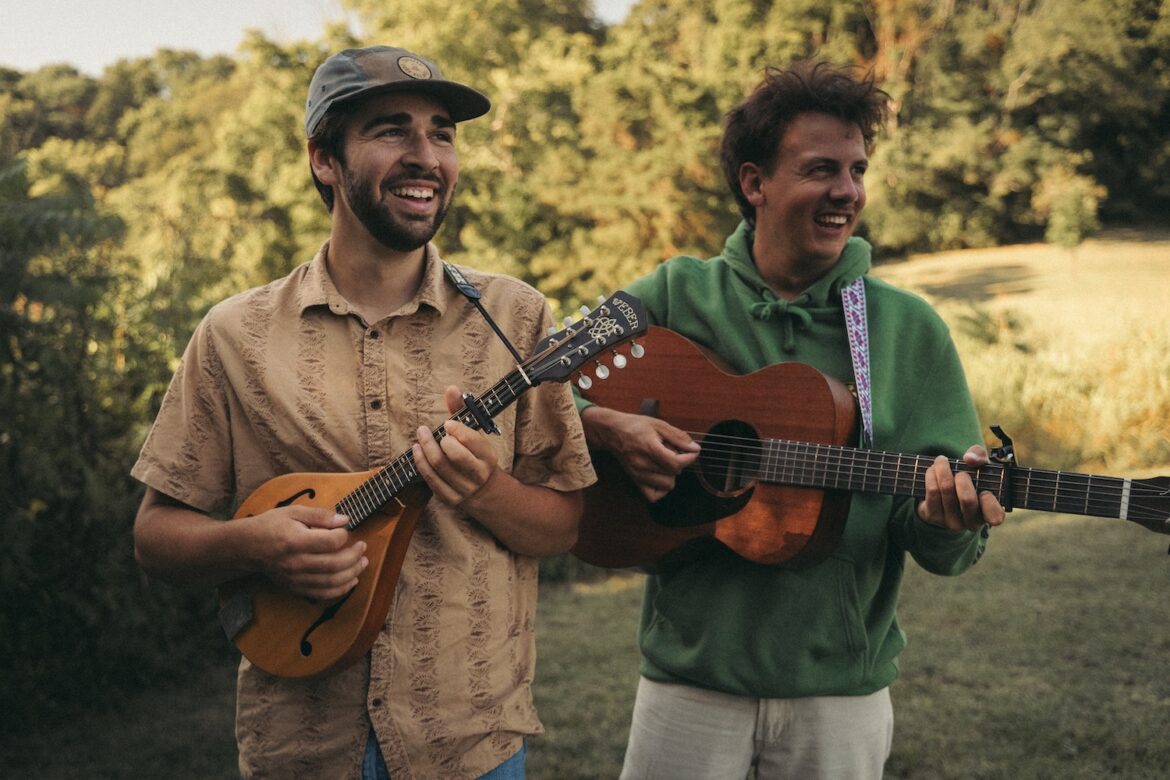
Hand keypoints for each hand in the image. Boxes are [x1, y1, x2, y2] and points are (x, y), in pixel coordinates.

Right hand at [253, 505, 367, 600]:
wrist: (247, 547)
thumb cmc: (271, 525)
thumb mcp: (293, 512)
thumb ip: (320, 515)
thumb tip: (345, 520)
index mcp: (295, 541)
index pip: (329, 542)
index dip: (344, 535)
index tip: (346, 530)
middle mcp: (296, 563)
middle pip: (334, 565)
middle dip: (354, 557)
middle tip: (363, 547)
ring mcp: (295, 578)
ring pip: (330, 583)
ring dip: (352, 574)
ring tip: (363, 563)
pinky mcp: (294, 588)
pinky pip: (321, 594)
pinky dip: (340, 590)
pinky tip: (351, 581)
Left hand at [412, 386, 500, 508]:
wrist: (482, 490)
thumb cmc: (474, 453)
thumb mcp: (475, 434)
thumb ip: (462, 411)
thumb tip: (451, 388)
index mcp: (488, 456)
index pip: (471, 440)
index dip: (456, 429)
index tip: (447, 424)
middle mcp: (478, 473)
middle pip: (454, 455)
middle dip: (439, 440)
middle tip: (430, 431)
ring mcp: (464, 488)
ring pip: (439, 466)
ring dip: (425, 447)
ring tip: (421, 435)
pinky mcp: (449, 498)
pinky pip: (430, 478)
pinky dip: (420, 462)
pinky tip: (417, 450)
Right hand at [583, 406, 699, 501]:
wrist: (612, 432)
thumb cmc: (635, 426)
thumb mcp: (659, 424)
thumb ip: (678, 437)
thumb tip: (695, 449)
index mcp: (649, 448)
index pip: (675, 463)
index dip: (689, 458)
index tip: (692, 451)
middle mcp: (642, 464)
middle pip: (674, 473)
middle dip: (680, 462)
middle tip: (672, 450)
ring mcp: (638, 475)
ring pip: (667, 485)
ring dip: (671, 474)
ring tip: (664, 461)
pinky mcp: (635, 481)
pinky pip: (654, 496)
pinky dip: (661, 488)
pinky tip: (661, 475)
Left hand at [916, 445, 1006, 531]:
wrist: (942, 492)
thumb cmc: (969, 479)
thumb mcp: (979, 467)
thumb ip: (980, 457)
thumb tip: (970, 458)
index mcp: (989, 513)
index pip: (995, 517)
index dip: (990, 503)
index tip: (985, 492)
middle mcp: (970, 522)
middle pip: (967, 499)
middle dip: (963, 478)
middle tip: (961, 472)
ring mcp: (950, 522)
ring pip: (946, 490)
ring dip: (943, 469)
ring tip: (942, 461)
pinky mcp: (932, 517)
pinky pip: (932, 490)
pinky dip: (932, 474)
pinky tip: (933, 469)